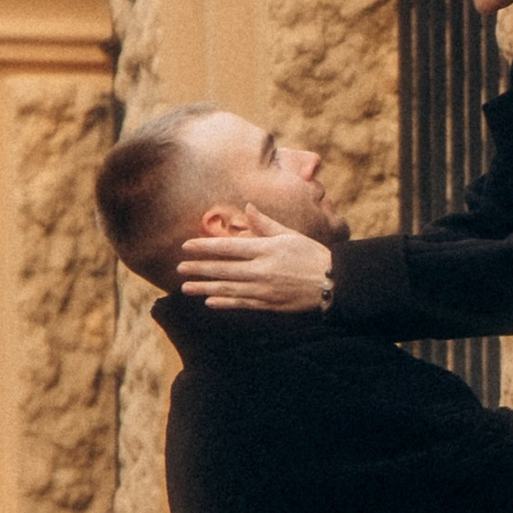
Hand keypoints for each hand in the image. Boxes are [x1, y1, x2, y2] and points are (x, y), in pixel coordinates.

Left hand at [176, 207, 335, 310]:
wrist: (333, 283)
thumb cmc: (312, 255)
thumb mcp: (290, 235)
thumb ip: (266, 224)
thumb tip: (248, 208)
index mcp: (266, 249)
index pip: (228, 247)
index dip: (205, 247)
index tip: (186, 246)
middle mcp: (262, 270)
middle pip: (223, 269)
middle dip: (199, 268)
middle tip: (179, 268)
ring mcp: (264, 290)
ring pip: (228, 288)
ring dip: (205, 287)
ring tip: (186, 287)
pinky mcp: (269, 305)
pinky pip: (242, 304)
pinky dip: (224, 303)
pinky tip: (210, 302)